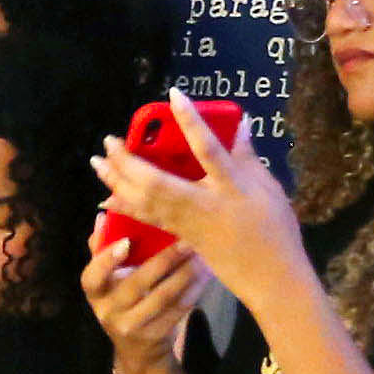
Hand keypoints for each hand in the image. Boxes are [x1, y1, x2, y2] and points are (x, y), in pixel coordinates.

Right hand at [84, 230, 208, 368]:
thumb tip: (102, 216)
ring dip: (184, 274)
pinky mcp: (155, 336)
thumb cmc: (124, 302)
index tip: (127, 243)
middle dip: (163, 260)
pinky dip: (193, 291)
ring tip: (200, 255)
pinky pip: (177, 310)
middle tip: (185, 240)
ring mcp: (131, 326)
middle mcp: (108, 311)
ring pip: (162, 297)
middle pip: (136, 284)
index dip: (107, 261)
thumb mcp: (108, 281)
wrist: (139, 351)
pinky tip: (205, 275)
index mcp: (95, 293)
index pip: (92, 278)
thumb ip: (103, 250)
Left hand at [94, 119, 310, 301]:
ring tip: (98, 164)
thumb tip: (239, 123)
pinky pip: (148, 219)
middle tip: (108, 141)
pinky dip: (126, 207)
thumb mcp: (269, 188)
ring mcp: (188, 223)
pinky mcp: (181, 237)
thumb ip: (248, 156)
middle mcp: (203, 204)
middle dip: (128, 161)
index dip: (191, 121)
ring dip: (117, 182)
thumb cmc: (275, 230)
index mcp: (231, 186)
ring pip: (145, 202)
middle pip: (156, 182)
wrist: (271, 278)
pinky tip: (108, 199)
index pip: (208, 148)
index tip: (174, 95)